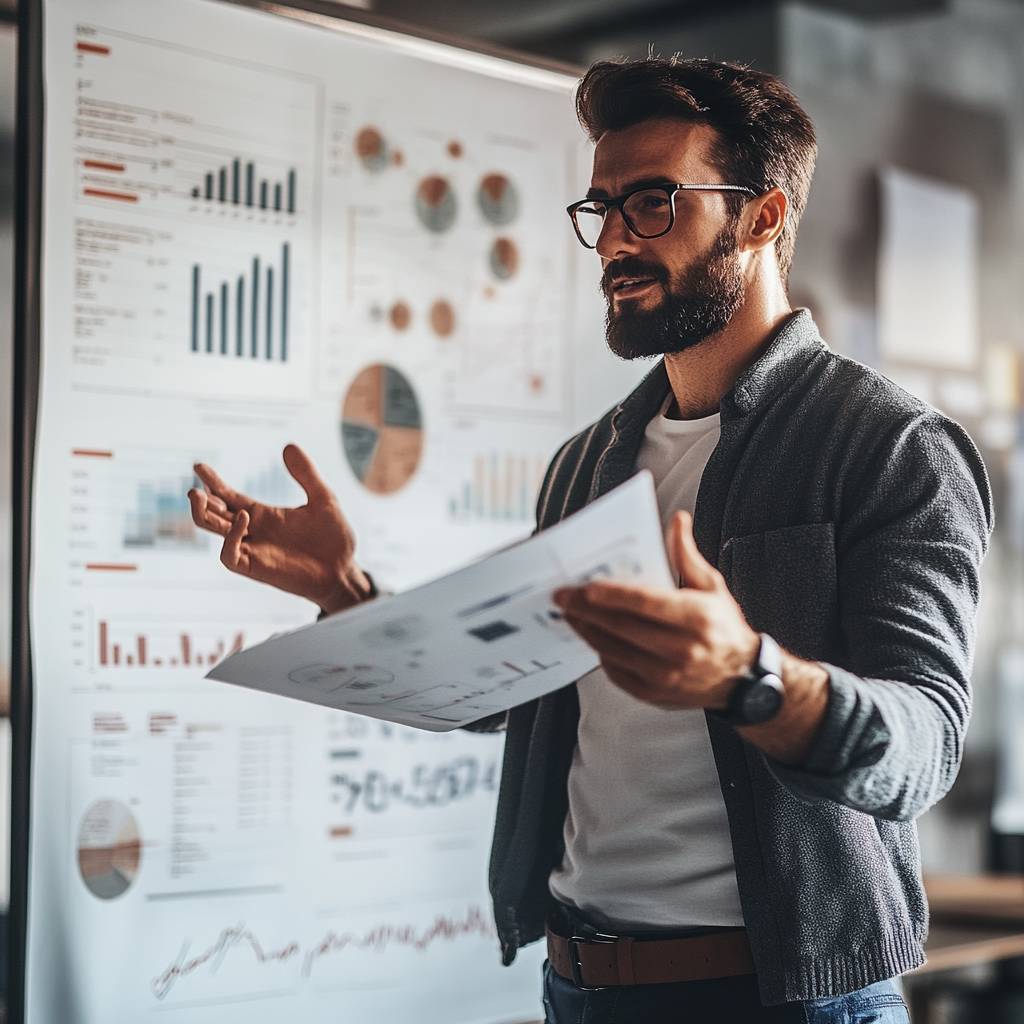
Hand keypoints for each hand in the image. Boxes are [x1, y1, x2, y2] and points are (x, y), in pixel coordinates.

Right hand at [187, 443, 372, 614]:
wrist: (344, 570)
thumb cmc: (334, 538)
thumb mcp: (323, 499)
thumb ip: (306, 474)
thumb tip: (288, 445)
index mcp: (263, 515)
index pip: (228, 497)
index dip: (213, 482)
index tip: (199, 467)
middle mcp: (253, 531)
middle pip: (213, 515)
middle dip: (200, 501)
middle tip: (194, 489)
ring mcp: (253, 549)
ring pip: (215, 533)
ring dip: (202, 515)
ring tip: (199, 496)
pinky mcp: (257, 567)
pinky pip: (230, 556)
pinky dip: (230, 538)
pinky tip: (242, 519)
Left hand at [553, 510, 759, 709]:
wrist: (740, 678)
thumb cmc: (722, 626)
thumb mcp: (711, 586)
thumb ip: (686, 555)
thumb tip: (677, 520)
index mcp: (697, 618)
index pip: (647, 604)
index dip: (613, 595)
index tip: (586, 586)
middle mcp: (682, 650)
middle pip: (622, 628)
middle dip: (587, 610)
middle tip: (563, 596)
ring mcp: (666, 677)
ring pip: (614, 651)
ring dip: (587, 630)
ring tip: (570, 613)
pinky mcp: (654, 694)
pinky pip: (616, 672)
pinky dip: (601, 653)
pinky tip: (592, 635)